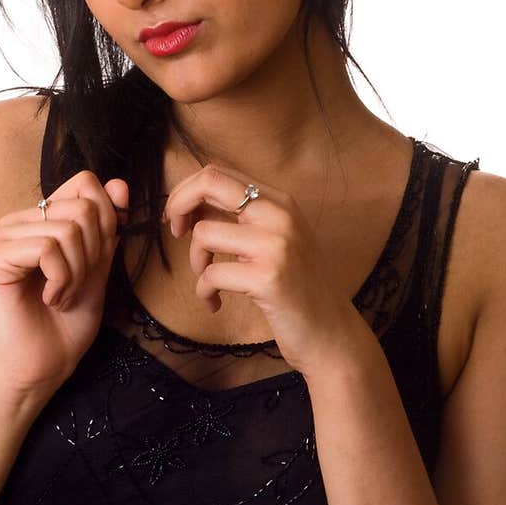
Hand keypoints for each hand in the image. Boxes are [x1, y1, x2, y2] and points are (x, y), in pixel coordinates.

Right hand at [0, 170, 128, 396]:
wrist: (45, 366)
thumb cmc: (68, 322)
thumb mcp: (99, 267)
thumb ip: (107, 226)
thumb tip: (118, 183)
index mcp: (39, 219)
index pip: (84, 185)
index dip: (105, 223)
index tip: (95, 263)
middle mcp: (16, 221)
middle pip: (81, 207)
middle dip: (93, 254)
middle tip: (76, 287)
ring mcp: (1, 237)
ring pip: (67, 229)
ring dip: (78, 273)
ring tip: (62, 297)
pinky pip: (47, 249)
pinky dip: (62, 279)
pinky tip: (50, 298)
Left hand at [162, 162, 358, 376]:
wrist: (331, 332)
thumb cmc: (297, 290)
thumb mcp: (275, 242)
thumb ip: (241, 219)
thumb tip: (191, 204)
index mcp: (280, 202)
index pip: (219, 172)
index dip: (187, 191)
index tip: (179, 217)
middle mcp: (281, 215)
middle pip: (210, 182)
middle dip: (178, 205)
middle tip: (174, 231)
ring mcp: (276, 245)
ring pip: (204, 233)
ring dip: (196, 262)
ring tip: (208, 283)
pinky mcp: (268, 277)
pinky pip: (211, 275)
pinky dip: (204, 292)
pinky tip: (215, 304)